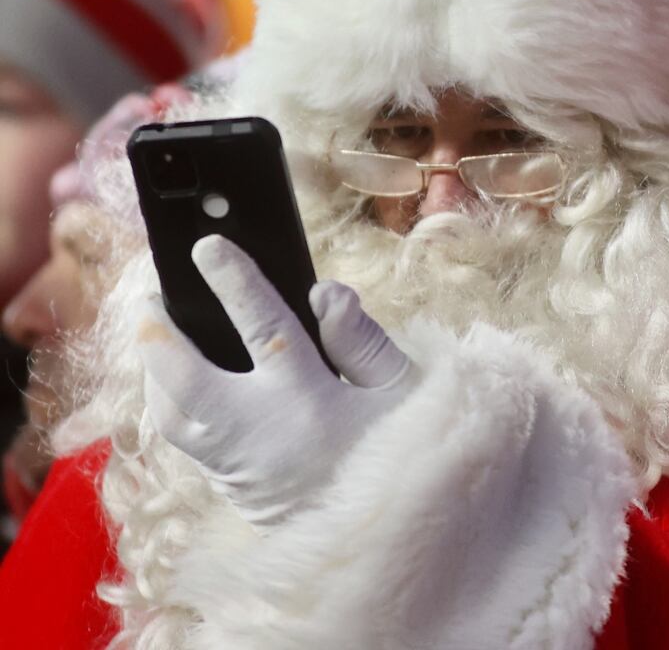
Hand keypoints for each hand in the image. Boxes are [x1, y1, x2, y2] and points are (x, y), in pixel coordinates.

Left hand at [138, 234, 414, 526]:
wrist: (388, 536)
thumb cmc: (401, 449)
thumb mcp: (399, 390)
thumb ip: (361, 338)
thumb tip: (324, 292)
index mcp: (307, 400)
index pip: (261, 327)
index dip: (234, 281)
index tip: (208, 246)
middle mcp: (261, 433)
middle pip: (185, 380)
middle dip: (159, 334)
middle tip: (152, 296)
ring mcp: (238, 465)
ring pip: (170, 416)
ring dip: (156, 372)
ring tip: (155, 335)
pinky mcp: (231, 487)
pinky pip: (182, 442)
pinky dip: (169, 404)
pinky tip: (175, 384)